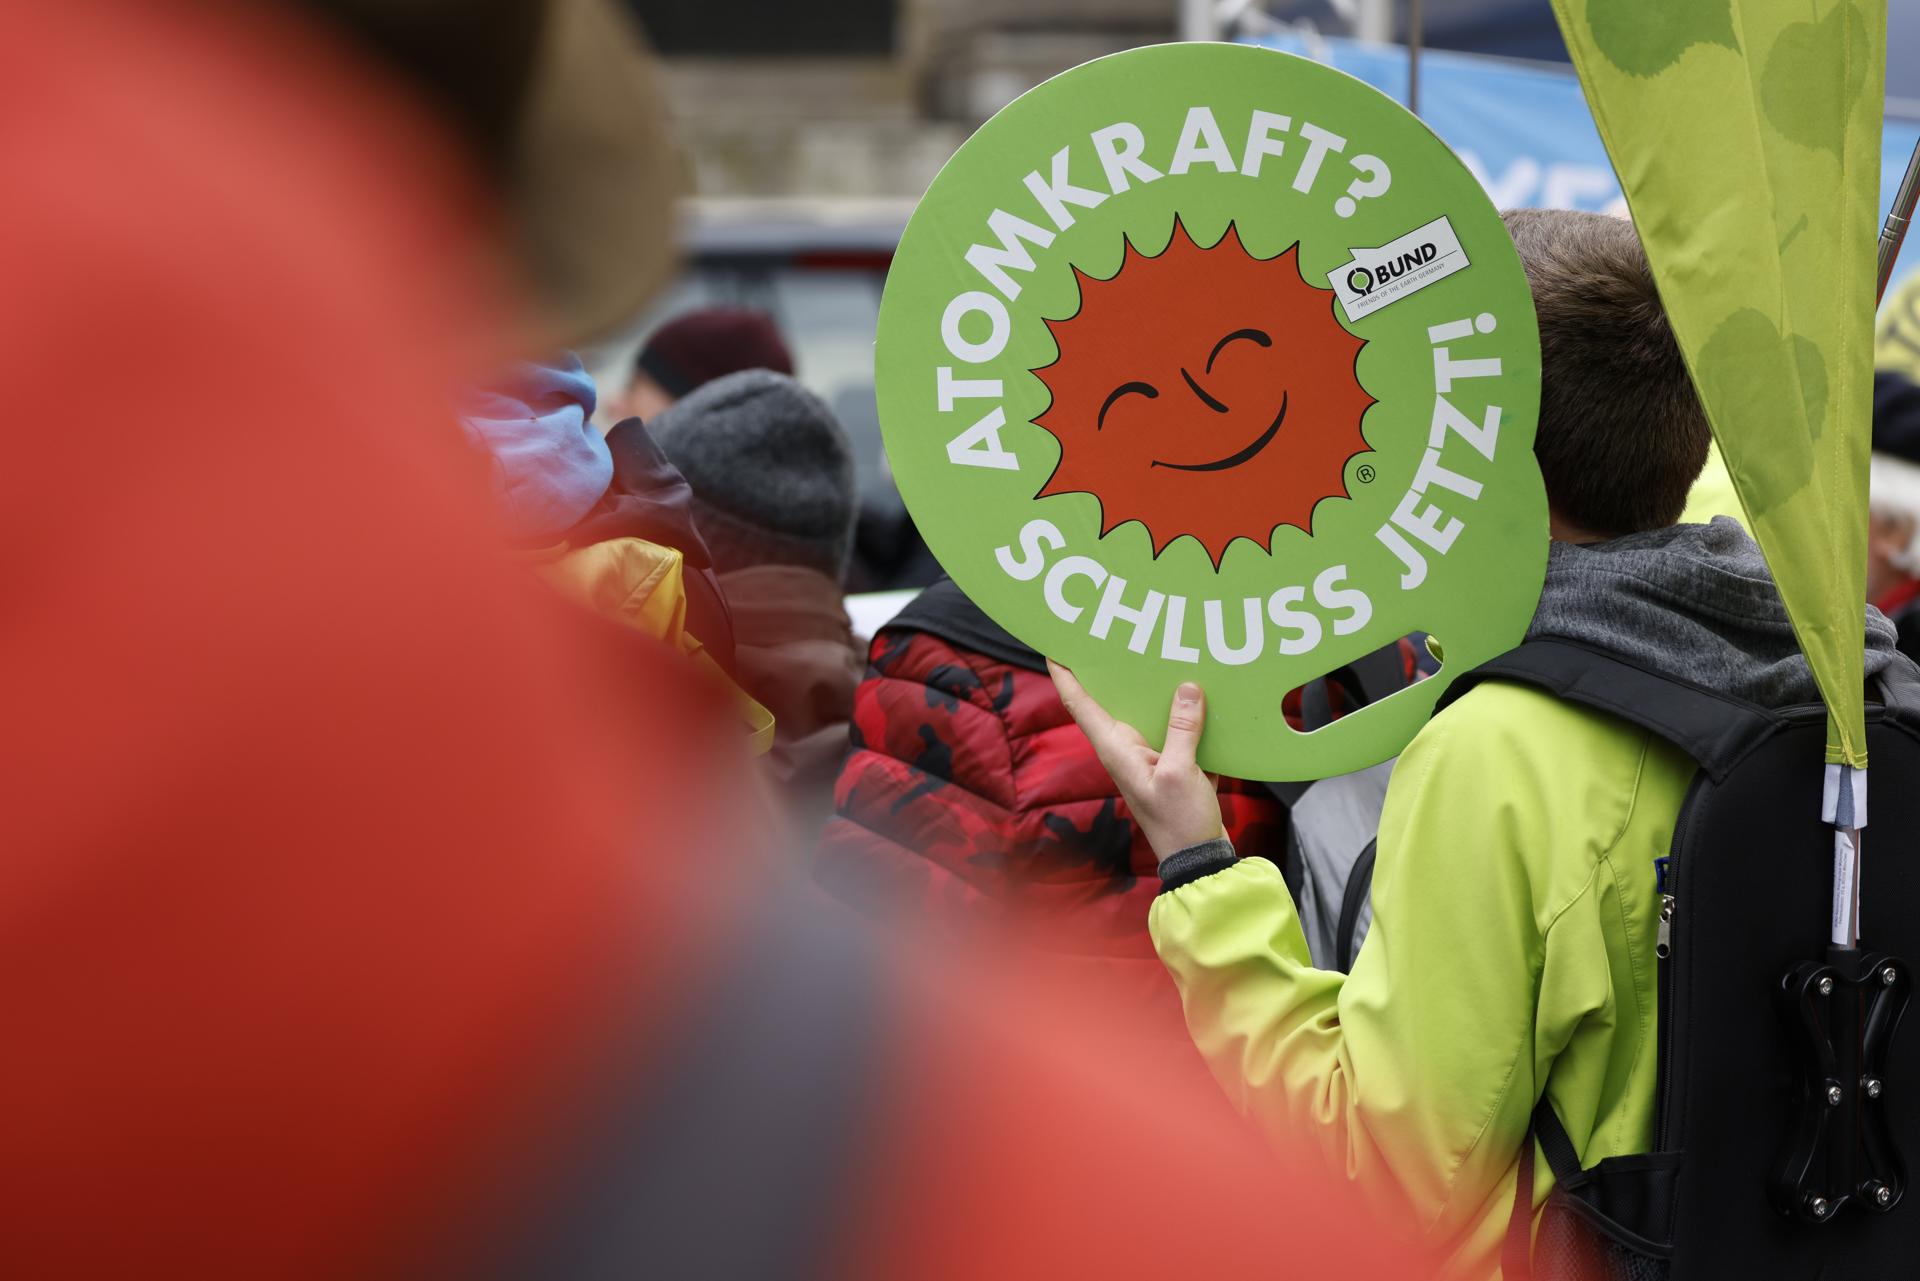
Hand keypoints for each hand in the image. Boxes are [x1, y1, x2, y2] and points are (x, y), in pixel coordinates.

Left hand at [1049, 660, 1225, 859]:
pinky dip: (1188, 712)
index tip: (1054, 645)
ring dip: (1159, 688)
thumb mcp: (1181, 774)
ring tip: (1167, 650)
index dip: (1064, 673)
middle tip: (1118, 631)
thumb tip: (1187, 686)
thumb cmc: (1180, 823)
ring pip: (1150, 712)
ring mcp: (1151, 756)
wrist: (1199, 861)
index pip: (1080, 704)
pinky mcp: (1176, 763)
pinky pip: (1178, 728)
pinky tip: (1207, 691)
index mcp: (1116, 749)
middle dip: (1115, 668)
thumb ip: (1183, 729)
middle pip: (1115, 699)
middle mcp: (1127, 749)